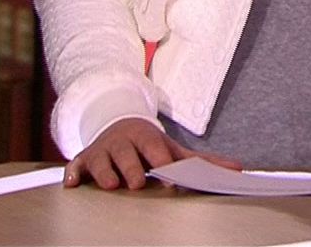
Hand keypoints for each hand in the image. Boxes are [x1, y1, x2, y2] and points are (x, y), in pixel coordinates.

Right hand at [62, 118, 241, 189]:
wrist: (117, 125)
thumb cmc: (149, 145)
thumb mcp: (172, 148)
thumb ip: (201, 160)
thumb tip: (237, 169)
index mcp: (147, 138)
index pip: (155, 149)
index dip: (161, 161)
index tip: (168, 173)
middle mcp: (123, 142)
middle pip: (127, 154)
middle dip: (132, 168)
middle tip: (136, 183)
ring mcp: (102, 151)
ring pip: (101, 161)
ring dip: (105, 172)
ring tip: (111, 184)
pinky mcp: (84, 161)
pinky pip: (75, 166)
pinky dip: (73, 174)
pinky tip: (73, 183)